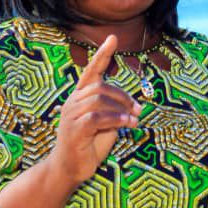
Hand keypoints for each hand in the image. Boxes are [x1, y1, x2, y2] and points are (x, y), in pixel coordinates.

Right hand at [48, 35, 139, 185]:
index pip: (91, 71)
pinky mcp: (75, 130)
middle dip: (124, 97)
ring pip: (100, 100)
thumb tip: (136, 106)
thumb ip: (116, 112)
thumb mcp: (106, 125)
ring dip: (122, 109)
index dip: (102, 54)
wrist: (69, 169)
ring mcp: (71, 115)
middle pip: (102, 87)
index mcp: (80, 97)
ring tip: (134, 121)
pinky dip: (116, 119)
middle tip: (138, 110)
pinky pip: (97, 117)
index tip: (113, 38)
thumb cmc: (88, 145)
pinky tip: (128, 125)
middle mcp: (73, 102)